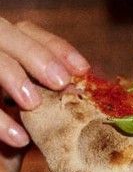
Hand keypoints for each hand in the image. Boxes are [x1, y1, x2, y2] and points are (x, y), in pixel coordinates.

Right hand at [0, 19, 89, 171]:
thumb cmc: (17, 132)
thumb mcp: (41, 107)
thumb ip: (54, 89)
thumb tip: (85, 81)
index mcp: (4, 48)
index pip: (27, 31)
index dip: (55, 46)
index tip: (83, 69)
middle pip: (3, 32)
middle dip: (34, 55)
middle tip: (61, 83)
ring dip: (13, 78)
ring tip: (35, 104)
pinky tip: (20, 140)